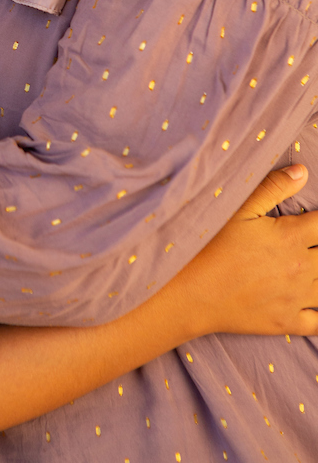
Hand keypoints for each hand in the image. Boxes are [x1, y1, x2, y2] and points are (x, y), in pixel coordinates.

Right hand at [176, 165, 317, 338]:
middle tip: (311, 245)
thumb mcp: (238, 209)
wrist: (190, 291)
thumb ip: (273, 187)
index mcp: (291, 236)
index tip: (315, 222)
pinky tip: (314, 301)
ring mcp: (296, 298)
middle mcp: (301, 267)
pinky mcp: (287, 322)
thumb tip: (303, 172)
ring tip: (313, 268)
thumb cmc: (210, 245)